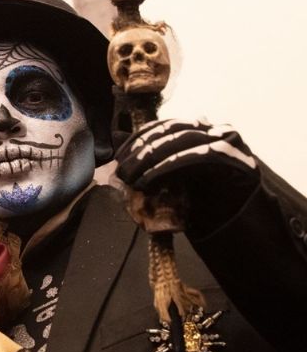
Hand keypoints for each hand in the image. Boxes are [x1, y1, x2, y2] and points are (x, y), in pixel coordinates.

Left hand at [116, 118, 257, 191]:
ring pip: (181, 141)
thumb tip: (116, 135)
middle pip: (170, 131)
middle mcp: (215, 130)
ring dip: (150, 160)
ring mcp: (227, 141)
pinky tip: (149, 181)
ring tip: (132, 179)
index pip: (163, 125)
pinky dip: (167, 168)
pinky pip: (195, 156)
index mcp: (199, 129)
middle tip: (122, 171)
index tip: (119, 157)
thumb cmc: (201, 200)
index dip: (138, 139)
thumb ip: (149, 155)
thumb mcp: (170, 174)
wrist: (235, 226)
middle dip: (141, 151)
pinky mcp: (233, 157)